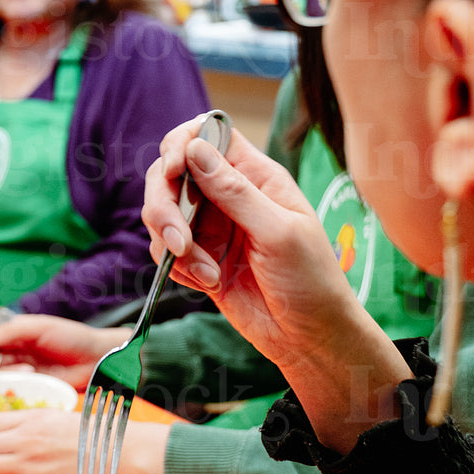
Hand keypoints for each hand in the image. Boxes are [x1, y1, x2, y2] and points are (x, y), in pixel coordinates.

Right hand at [0, 314, 127, 390]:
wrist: (96, 358)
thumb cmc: (71, 336)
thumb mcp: (39, 327)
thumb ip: (9, 331)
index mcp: (10, 331)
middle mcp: (10, 350)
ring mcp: (18, 369)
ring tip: (25, 372)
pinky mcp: (28, 387)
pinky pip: (8, 390)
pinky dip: (9, 388)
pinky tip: (28, 380)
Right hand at [143, 118, 410, 450]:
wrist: (310, 338)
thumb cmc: (311, 281)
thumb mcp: (278, 232)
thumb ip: (234, 191)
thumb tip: (194, 147)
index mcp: (255, 177)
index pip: (208, 135)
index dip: (183, 143)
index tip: (175, 169)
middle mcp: (228, 195)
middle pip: (171, 172)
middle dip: (164, 203)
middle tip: (179, 239)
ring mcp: (210, 227)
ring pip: (162, 212)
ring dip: (173, 242)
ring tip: (206, 272)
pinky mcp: (198, 258)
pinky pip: (165, 249)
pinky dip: (176, 266)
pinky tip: (207, 283)